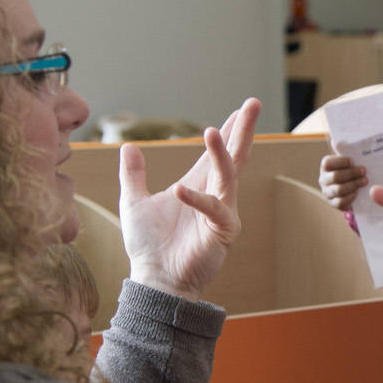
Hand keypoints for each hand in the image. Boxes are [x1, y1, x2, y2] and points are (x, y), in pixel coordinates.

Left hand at [119, 98, 259, 301]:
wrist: (155, 279)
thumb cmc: (149, 246)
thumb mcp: (134, 202)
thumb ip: (133, 175)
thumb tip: (129, 146)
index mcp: (198, 185)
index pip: (218, 152)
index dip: (229, 130)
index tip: (242, 109)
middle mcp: (215, 195)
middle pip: (235, 155)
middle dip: (244, 129)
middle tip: (253, 103)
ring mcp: (222, 212)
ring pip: (228, 175)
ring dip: (222, 153)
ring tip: (213, 131)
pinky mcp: (223, 231)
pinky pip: (215, 209)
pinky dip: (197, 199)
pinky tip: (179, 191)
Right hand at [319, 153, 365, 211]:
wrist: (349, 190)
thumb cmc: (350, 172)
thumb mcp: (348, 163)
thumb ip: (350, 156)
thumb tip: (354, 148)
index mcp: (325, 167)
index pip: (328, 163)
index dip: (341, 162)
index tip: (353, 161)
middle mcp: (323, 179)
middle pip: (336, 176)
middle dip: (352, 173)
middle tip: (364, 171)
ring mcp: (327, 192)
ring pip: (339, 190)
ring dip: (354, 184)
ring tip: (365, 181)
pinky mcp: (333, 203)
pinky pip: (341, 202)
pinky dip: (351, 197)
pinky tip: (358, 192)